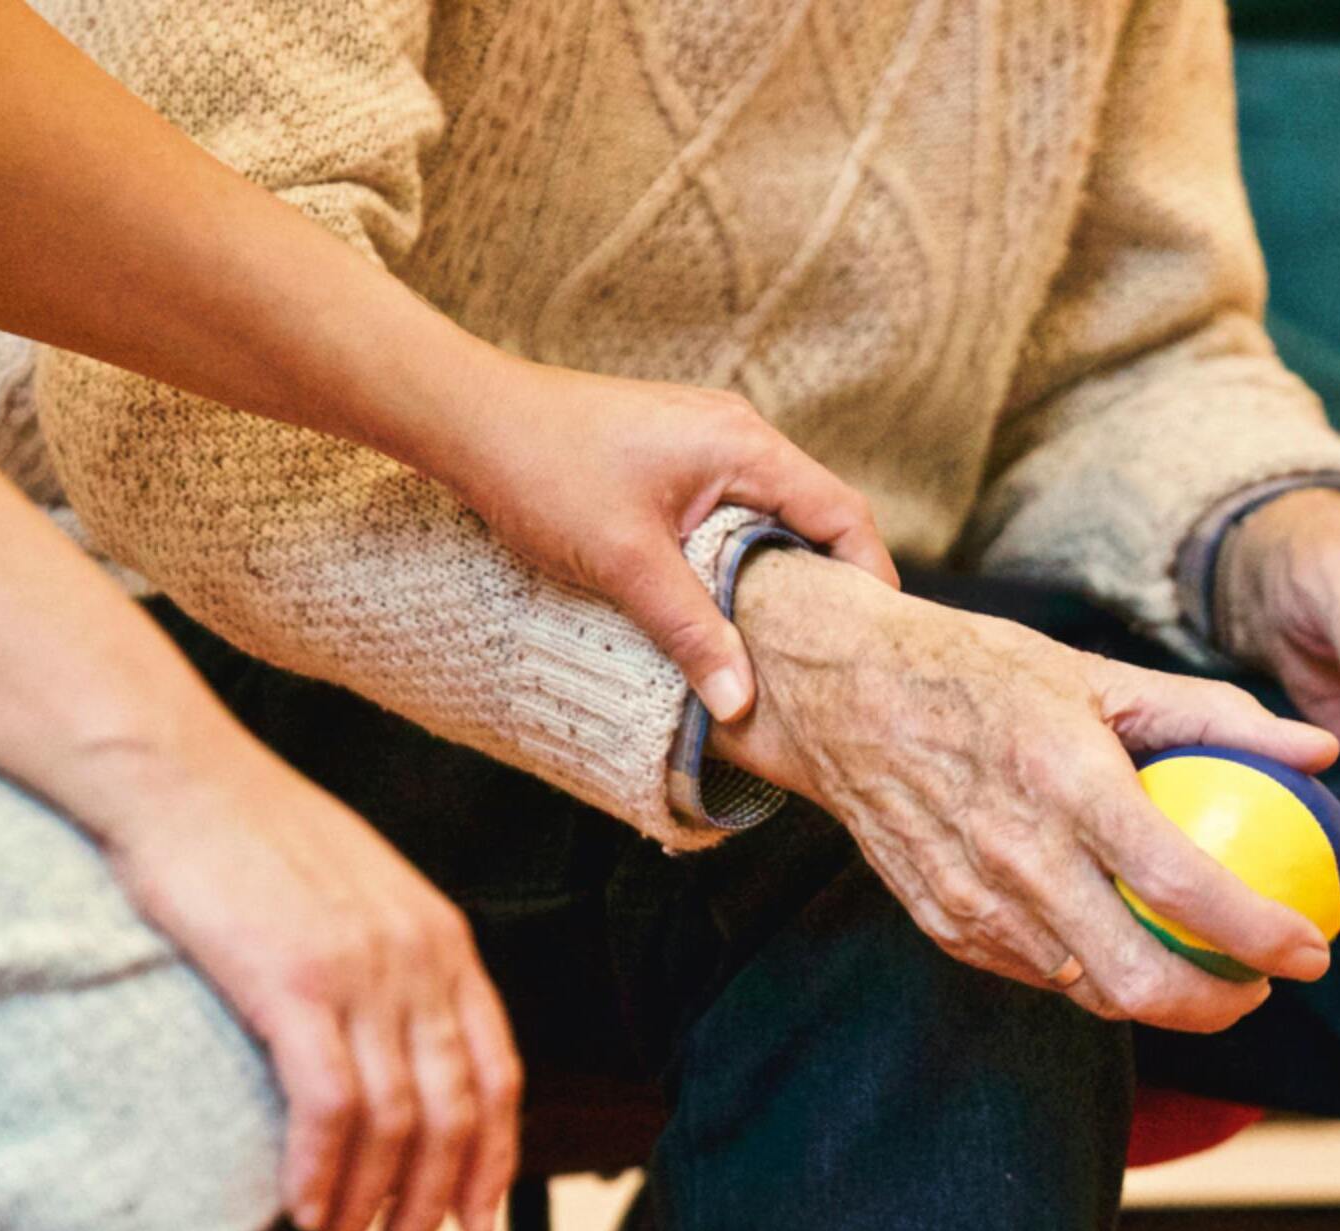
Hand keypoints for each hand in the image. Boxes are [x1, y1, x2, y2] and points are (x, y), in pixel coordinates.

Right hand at [88, 729, 522, 1230]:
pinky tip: (302, 1208)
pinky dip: (321, 1170)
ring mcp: (361, 969)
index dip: (493, 1156)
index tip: (473, 1213)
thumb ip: (395, 963)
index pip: (499, 1070)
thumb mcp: (360, 893)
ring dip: (370, 1201)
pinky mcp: (293, 980)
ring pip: (396, 1119)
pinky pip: (329, 1103)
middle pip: (456, 1110)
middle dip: (433, 1197)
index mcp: (444, 938)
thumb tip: (398, 1043)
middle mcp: (419, 957)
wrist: (181, 777)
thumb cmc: (255, 835)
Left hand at [431, 360, 898, 721]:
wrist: (466, 417)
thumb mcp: (625, 564)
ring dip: (778, 573)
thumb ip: (692, 632)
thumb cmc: (542, 470)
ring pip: (771, 515)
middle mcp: (737, 434)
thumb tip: (742, 704)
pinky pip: (732, 510)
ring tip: (781, 642)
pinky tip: (722, 604)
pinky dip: (740, 556)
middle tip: (833, 656)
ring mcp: (704, 441)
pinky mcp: (672, 456)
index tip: (873, 641)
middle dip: (828, 585)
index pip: (843, 513)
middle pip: (815, 515)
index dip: (869, 578)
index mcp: (745, 446)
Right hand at [709, 551, 1339, 1032]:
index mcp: (1066, 781)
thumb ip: (1214, 715)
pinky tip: (1122, 944)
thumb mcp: (1098, 673)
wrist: (842, 694)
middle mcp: (1018, 855)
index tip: (1312, 949)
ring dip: (1160, 998)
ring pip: (1089, 992)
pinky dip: (1092, 973)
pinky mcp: (945, 925)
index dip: (1260, 934)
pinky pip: (1038, 974)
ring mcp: (974, 902)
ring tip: (1204, 970)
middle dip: (1220, 1005)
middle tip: (1262, 983)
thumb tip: (1318, 750)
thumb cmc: (980, 672)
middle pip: (1137, 980)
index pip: (1182, 885)